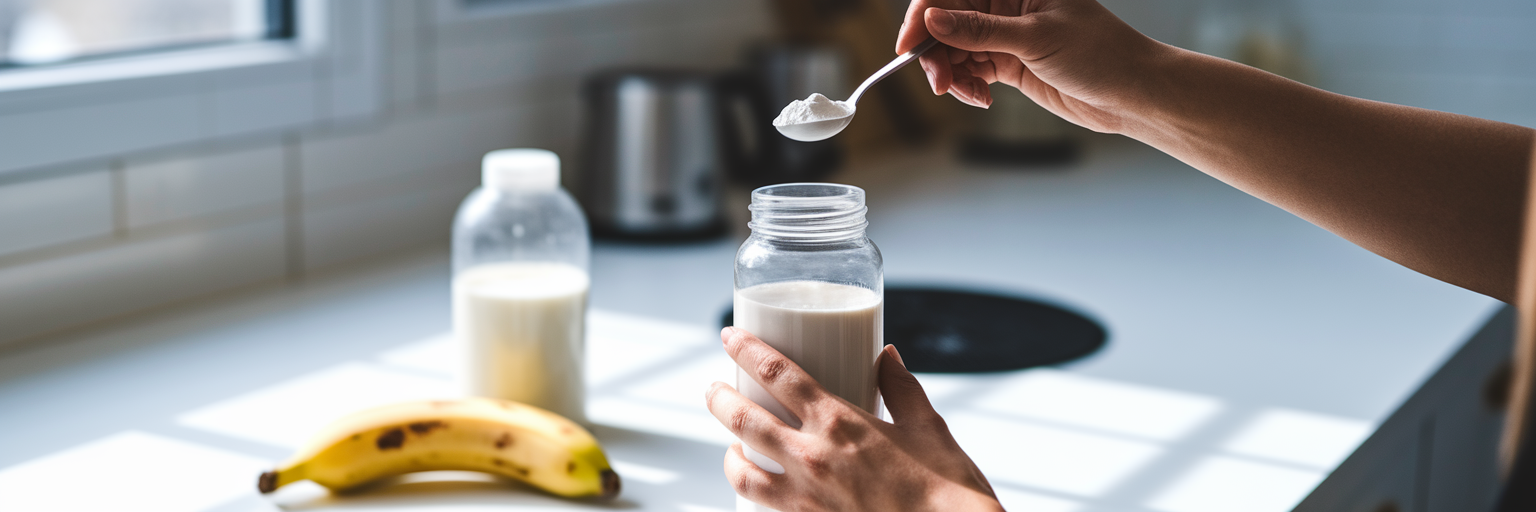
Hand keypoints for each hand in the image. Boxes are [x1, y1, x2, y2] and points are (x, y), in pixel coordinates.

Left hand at [705, 327, 1002, 510]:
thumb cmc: (945, 486)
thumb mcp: (927, 426)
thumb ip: (902, 387)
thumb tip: (887, 355)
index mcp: (840, 421)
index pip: (777, 373)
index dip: (746, 349)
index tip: (729, 336)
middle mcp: (812, 457)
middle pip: (744, 417)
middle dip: (719, 398)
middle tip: (713, 388)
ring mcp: (805, 496)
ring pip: (741, 468)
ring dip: (727, 451)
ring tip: (729, 443)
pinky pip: (761, 505)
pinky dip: (751, 492)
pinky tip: (757, 486)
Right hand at [896, 0, 1167, 133]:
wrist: (1131, 92)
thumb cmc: (1100, 52)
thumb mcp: (1036, 38)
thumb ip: (981, 30)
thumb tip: (933, 20)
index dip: (923, 16)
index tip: (907, 46)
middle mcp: (1005, 6)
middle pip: (947, 24)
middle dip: (937, 54)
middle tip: (940, 84)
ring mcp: (1005, 35)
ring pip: (955, 52)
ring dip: (952, 75)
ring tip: (966, 94)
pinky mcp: (1009, 63)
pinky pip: (972, 72)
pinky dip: (968, 87)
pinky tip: (982, 99)